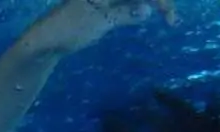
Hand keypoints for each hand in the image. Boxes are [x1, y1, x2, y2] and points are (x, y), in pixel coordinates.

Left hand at [38, 0, 176, 52]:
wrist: (47, 39)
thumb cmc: (70, 27)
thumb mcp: (100, 21)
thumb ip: (125, 14)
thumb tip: (148, 10)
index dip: (159, 0)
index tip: (169, 15)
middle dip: (160, 0)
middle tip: (173, 20)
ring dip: (155, 3)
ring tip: (171, 19)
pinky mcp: (106, 4)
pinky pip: (130, 2)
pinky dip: (143, 7)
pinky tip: (153, 15)